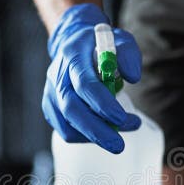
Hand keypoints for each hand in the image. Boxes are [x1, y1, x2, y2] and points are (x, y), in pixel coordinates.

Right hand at [44, 3, 142, 153]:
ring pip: (67, 124)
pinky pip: (64, 130)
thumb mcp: (120, 40)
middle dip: (97, 131)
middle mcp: (57, 75)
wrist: (75, 44)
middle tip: (119, 145)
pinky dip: (84, 137)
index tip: (123, 118)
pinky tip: (102, 134)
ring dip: (93, 136)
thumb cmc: (101, 45)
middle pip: (71, 109)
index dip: (102, 104)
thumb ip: (128, 54)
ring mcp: (51, 92)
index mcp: (73, 55)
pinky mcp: (50, 107)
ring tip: (117, 139)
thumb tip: (133, 77)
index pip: (84, 83)